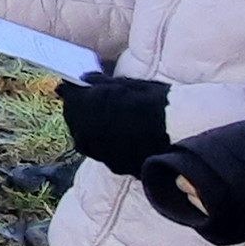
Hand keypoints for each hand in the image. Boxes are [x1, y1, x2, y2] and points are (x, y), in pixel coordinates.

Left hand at [56, 75, 174, 171]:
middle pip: (74, 120)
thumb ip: (101, 83)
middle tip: (101, 105)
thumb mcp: (125, 85)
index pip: (68, 95)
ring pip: (88, 139)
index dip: (76, 91)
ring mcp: (95, 152)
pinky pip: (105, 153)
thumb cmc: (150, 101)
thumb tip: (87, 79)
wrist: (175, 132)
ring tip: (115, 123)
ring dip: (95, 130)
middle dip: (84, 112)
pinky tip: (126, 139)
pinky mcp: (112, 166)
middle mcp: (81, 133)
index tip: (82, 88)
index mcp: (80, 107)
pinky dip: (110, 145)